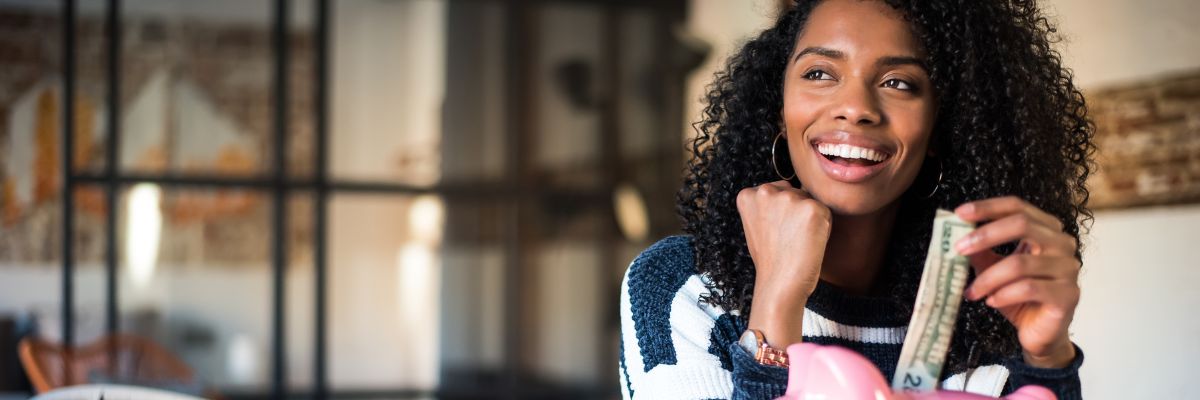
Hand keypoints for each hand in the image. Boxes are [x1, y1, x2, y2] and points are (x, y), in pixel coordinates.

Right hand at [737, 181, 831, 346]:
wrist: (779, 284)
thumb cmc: (771, 259)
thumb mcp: (756, 225)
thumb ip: (767, 205)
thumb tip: (793, 190)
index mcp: (748, 195)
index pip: (777, 191)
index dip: (780, 213)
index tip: (773, 232)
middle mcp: (765, 191)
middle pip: (794, 192)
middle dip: (795, 212)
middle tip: (786, 239)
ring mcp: (789, 198)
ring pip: (810, 201)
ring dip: (809, 219)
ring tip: (797, 241)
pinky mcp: (812, 208)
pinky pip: (825, 212)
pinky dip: (823, 227)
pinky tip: (808, 242)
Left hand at [954, 196, 1079, 367]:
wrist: (1040, 333)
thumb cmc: (1019, 297)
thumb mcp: (994, 269)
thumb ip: (981, 251)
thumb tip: (956, 235)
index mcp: (1046, 230)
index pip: (1018, 207)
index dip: (988, 207)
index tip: (960, 213)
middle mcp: (1062, 244)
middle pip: (1022, 224)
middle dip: (985, 235)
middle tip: (959, 249)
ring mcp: (1068, 268)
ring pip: (1019, 263)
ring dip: (988, 278)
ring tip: (972, 291)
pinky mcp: (1067, 294)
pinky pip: (1028, 288)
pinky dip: (1003, 294)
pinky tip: (992, 301)